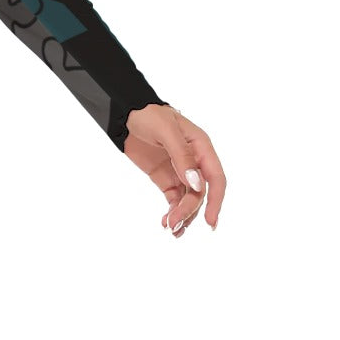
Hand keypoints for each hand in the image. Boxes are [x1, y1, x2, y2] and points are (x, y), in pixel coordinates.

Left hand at [122, 103, 225, 236]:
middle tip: (174, 222)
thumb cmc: (147, 114)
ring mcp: (180, 171)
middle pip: (200, 193)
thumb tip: (197, 184)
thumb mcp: (165, 130)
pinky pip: (174, 198)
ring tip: (170, 227)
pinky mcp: (165, 177)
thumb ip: (182, 156)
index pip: (216, 178)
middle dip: (189, 210)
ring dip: (182, 215)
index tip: (210, 222)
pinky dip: (172, 211)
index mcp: (201, 147)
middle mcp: (194, 161)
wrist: (123, 112)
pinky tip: (166, 222)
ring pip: (189, 199)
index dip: (216, 201)